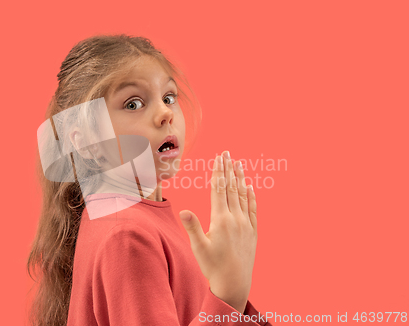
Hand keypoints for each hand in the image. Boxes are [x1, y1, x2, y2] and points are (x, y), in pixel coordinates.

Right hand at [179, 151, 257, 312]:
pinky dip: (251, 196)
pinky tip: (250, 187)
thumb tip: (184, 210)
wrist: (235, 283)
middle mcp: (235, 218)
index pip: (219, 189)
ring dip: (240, 178)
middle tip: (227, 153)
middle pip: (231, 188)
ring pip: (242, 195)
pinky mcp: (252, 231)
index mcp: (220, 220)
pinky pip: (252, 209)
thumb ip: (192, 227)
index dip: (218, 172)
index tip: (218, 157)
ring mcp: (246, 224)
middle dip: (228, 169)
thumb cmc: (213, 266)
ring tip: (238, 164)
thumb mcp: (199, 247)